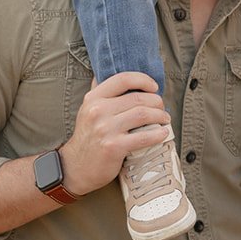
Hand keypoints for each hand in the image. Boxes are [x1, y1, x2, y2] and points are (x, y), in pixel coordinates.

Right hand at [61, 72, 170, 195]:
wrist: (76, 167)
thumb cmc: (87, 138)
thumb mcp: (87, 110)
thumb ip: (99, 92)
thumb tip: (106, 73)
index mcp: (93, 99)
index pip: (122, 79)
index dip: (143, 80)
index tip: (154, 87)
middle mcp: (98, 111)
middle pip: (138, 98)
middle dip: (156, 102)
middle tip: (162, 108)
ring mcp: (106, 129)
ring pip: (143, 114)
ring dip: (160, 116)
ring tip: (164, 119)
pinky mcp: (114, 146)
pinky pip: (143, 137)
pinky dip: (158, 134)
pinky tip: (163, 133)